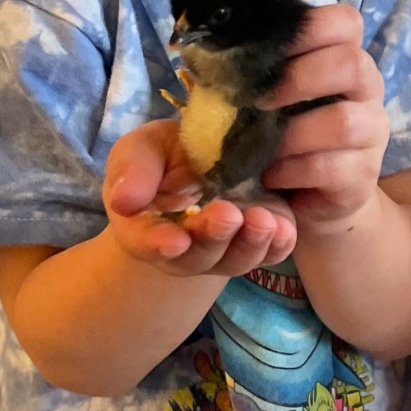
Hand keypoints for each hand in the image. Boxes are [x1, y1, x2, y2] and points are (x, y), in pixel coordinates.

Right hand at [103, 117, 296, 275]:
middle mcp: (184, 249)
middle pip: (198, 255)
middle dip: (213, 237)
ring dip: (250, 244)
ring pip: (236, 259)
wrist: (202, 159)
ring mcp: (223, 249)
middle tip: (227, 214)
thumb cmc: (163, 158)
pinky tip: (284, 227)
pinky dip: (278, 245)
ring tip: (263, 221)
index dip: (159, 243)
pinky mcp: (258, 241)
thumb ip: (134, 171)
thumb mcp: (141, 151)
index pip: (146, 242)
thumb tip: (126, 201)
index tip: (175, 240)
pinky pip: (270, 254)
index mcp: (144, 228)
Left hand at [261, 4, 390, 232]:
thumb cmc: (284, 132)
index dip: (309, 26)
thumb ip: (257, 72)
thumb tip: (211, 50)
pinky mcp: (362, 174)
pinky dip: (290, 170)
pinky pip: (327, 166)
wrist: (308, 195)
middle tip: (258, 99)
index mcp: (345, 58)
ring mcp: (371, 132)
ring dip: (292, 133)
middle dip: (299, 78)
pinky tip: (270, 174)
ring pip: (342, 121)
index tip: (268, 47)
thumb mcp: (272, 96)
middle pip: (351, 64)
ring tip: (261, 145)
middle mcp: (367, 89)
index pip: (346, 22)